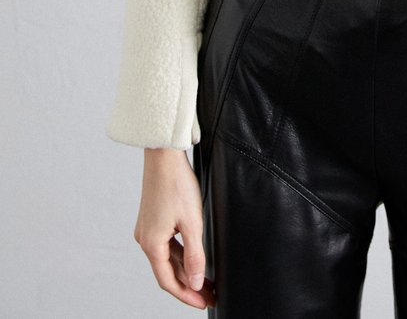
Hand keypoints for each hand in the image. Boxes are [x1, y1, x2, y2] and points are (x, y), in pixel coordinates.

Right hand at [134, 147, 215, 309]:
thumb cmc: (176, 184)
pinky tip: (193, 259)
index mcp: (152, 243)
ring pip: (167, 259)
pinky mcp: (152, 220)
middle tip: (210, 295)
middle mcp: (145, 239)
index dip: (187, 295)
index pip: (169, 281)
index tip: (205, 302)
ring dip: (185, 271)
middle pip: (168, 272)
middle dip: (190, 285)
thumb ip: (194, 256)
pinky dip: (180, 256)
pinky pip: (166, 246)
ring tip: (206, 280)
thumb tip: (196, 282)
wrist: (164, 156)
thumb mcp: (192, 222)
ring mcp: (147, 229)